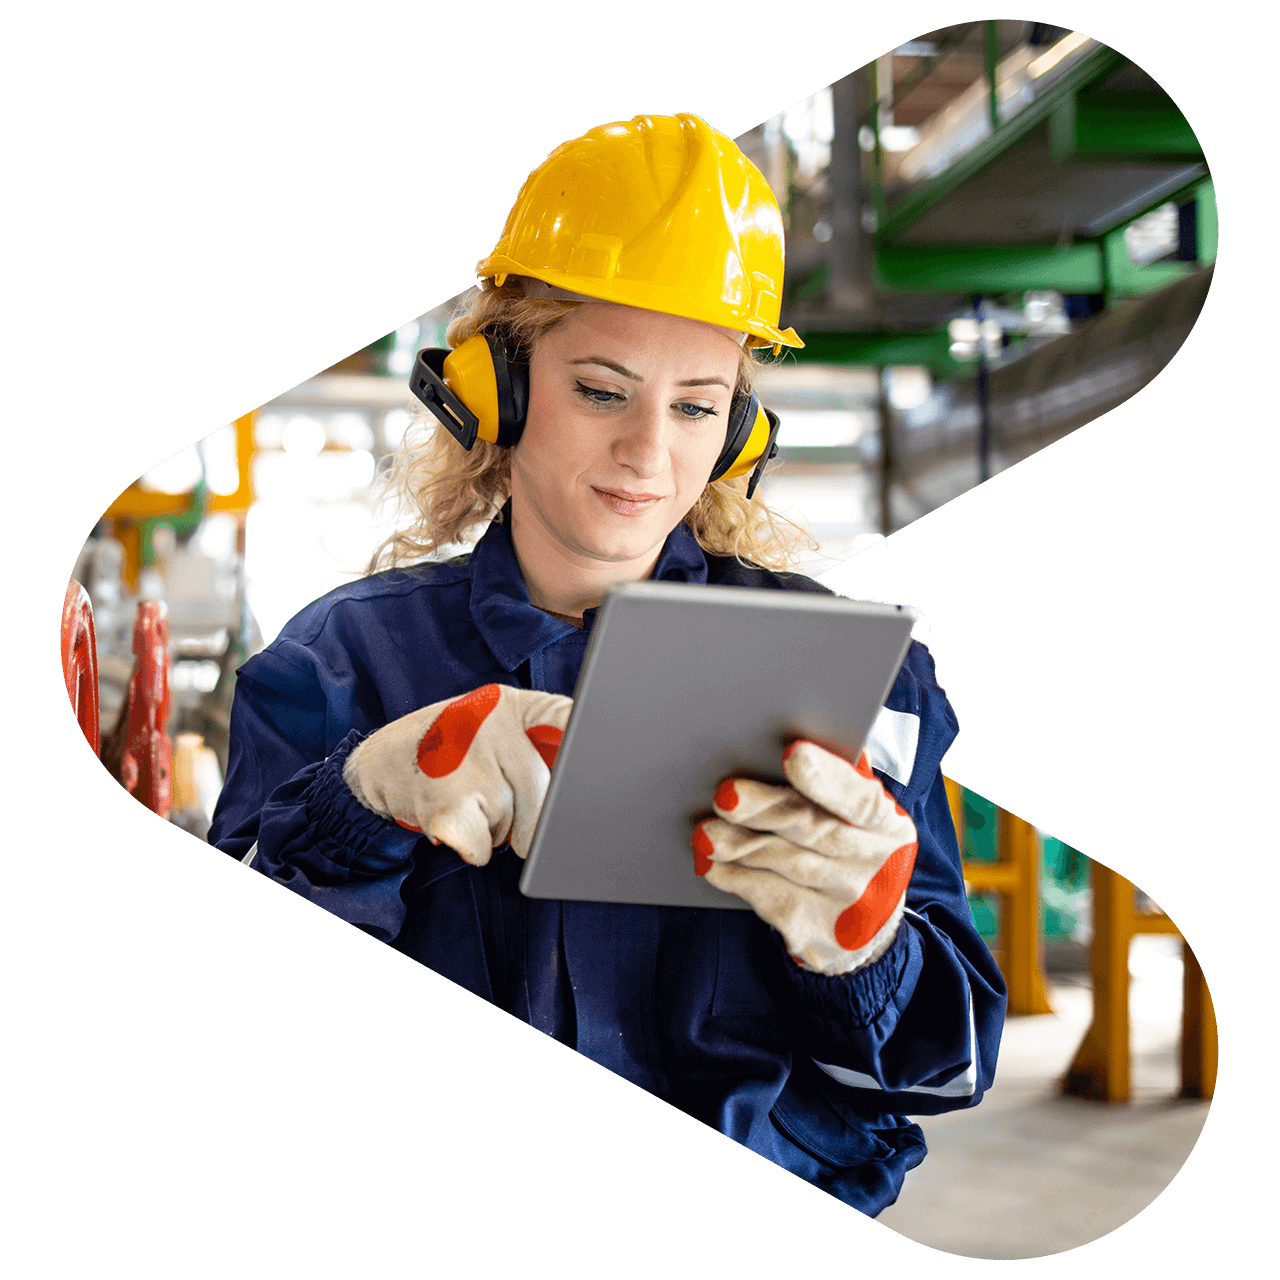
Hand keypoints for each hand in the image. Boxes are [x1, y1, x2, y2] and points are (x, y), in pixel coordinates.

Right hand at [343, 683, 572, 864]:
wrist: (380, 760)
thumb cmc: (451, 744)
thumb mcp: (493, 720)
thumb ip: (540, 736)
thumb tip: (582, 781)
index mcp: (509, 705)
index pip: (562, 715)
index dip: (584, 735)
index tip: (608, 746)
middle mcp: (489, 728)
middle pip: (545, 793)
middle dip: (534, 815)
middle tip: (498, 795)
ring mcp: (467, 766)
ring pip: (517, 826)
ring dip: (498, 828)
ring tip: (468, 797)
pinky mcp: (447, 808)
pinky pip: (486, 849)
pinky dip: (474, 848)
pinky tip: (454, 817)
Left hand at [691, 740, 917, 975]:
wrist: (870, 930)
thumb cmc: (853, 851)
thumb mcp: (864, 822)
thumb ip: (840, 785)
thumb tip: (798, 749)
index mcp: (890, 826)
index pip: (860, 799)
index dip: (826, 779)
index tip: (792, 755)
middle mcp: (877, 866)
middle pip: (814, 831)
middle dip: (765, 810)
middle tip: (726, 796)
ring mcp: (850, 907)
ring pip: (786, 865)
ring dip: (740, 846)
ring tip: (706, 832)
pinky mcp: (819, 935)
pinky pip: (772, 900)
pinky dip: (737, 879)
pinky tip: (713, 864)